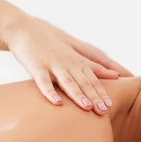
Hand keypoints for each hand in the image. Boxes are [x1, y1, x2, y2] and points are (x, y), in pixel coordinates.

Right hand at [6, 16, 133, 114]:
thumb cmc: (51, 45)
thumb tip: (115, 74)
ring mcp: (53, 65)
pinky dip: (50, 92)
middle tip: (105, 111)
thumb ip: (93, 65)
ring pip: (67, 82)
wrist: (25, 30)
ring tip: (87, 107)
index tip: (113, 104)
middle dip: (95, 97)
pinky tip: (57, 103)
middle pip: (84, 82)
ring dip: (78, 95)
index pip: (94, 78)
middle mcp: (68, 63)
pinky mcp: (36, 67)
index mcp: (77, 62)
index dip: (103, 91)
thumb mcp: (74, 53)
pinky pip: (44, 82)